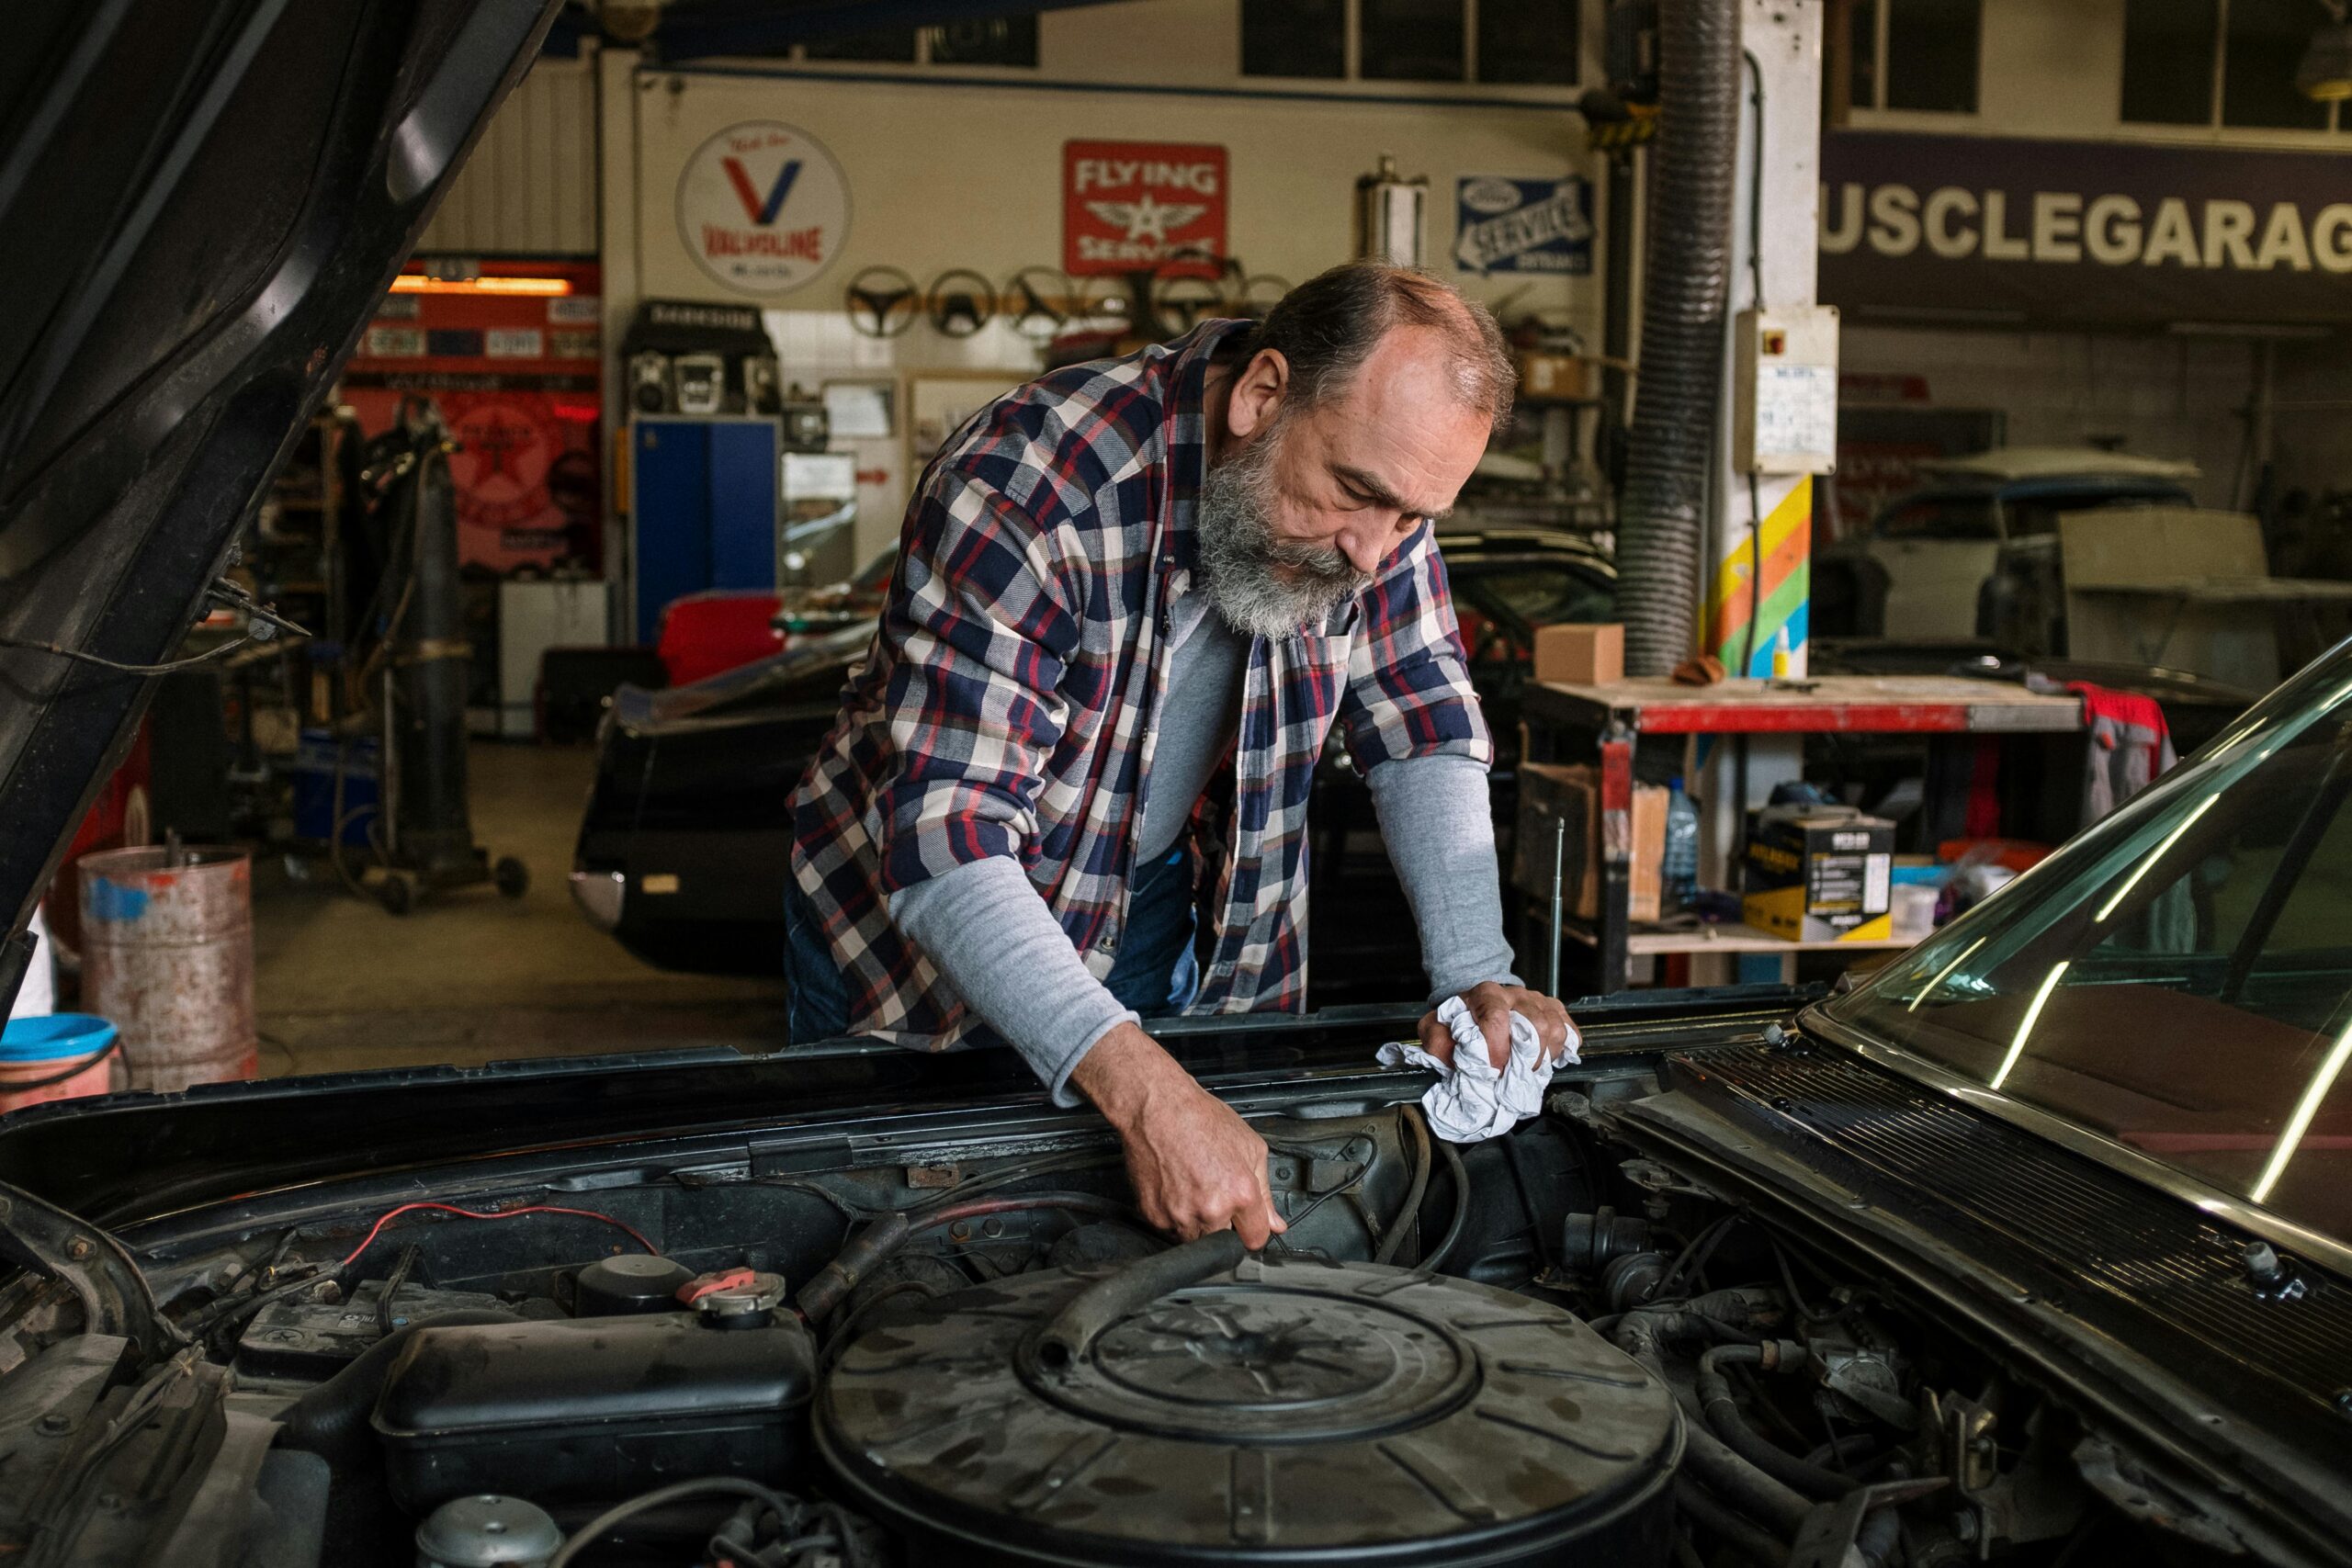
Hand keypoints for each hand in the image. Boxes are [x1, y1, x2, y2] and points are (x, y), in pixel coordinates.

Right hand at [1069, 1023, 1287, 1248]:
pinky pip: (1169, 1229)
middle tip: (1215, 1195)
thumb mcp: (1250, 1147)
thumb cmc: (1200, 1119)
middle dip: (1224, 1226)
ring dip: (1197, 1223)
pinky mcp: (1154, 1215)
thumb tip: (1275, 1224)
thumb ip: (1266, 1192)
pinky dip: (1173, 1215)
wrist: (1156, 1107)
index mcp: (1240, 1194)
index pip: (1255, 1240)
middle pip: (1223, 1243)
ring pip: (1194, 1239)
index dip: (1252, 1230)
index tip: (1247, 1223)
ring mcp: (1179, 1215)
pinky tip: (1176, 1188)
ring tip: (1193, 1188)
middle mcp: (1210, 1210)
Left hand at [1418, 981, 1574, 1070]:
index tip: (1492, 1069)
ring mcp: (1539, 1001)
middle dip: (1525, 1058)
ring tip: (1525, 1068)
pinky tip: (1543, 1058)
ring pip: (1555, 1029)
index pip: (1497, 1019)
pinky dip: (1561, 1051)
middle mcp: (1516, 994)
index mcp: (1486, 994)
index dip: (1496, 1050)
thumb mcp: (1436, 1028)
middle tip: (1511, 1074)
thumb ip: (1438, 1042)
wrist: (1478, 1004)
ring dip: (1542, 1057)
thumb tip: (1454, 1059)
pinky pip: (1570, 1032)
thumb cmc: (1459, 1020)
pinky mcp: (1555, 1011)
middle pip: (1536, 1024)